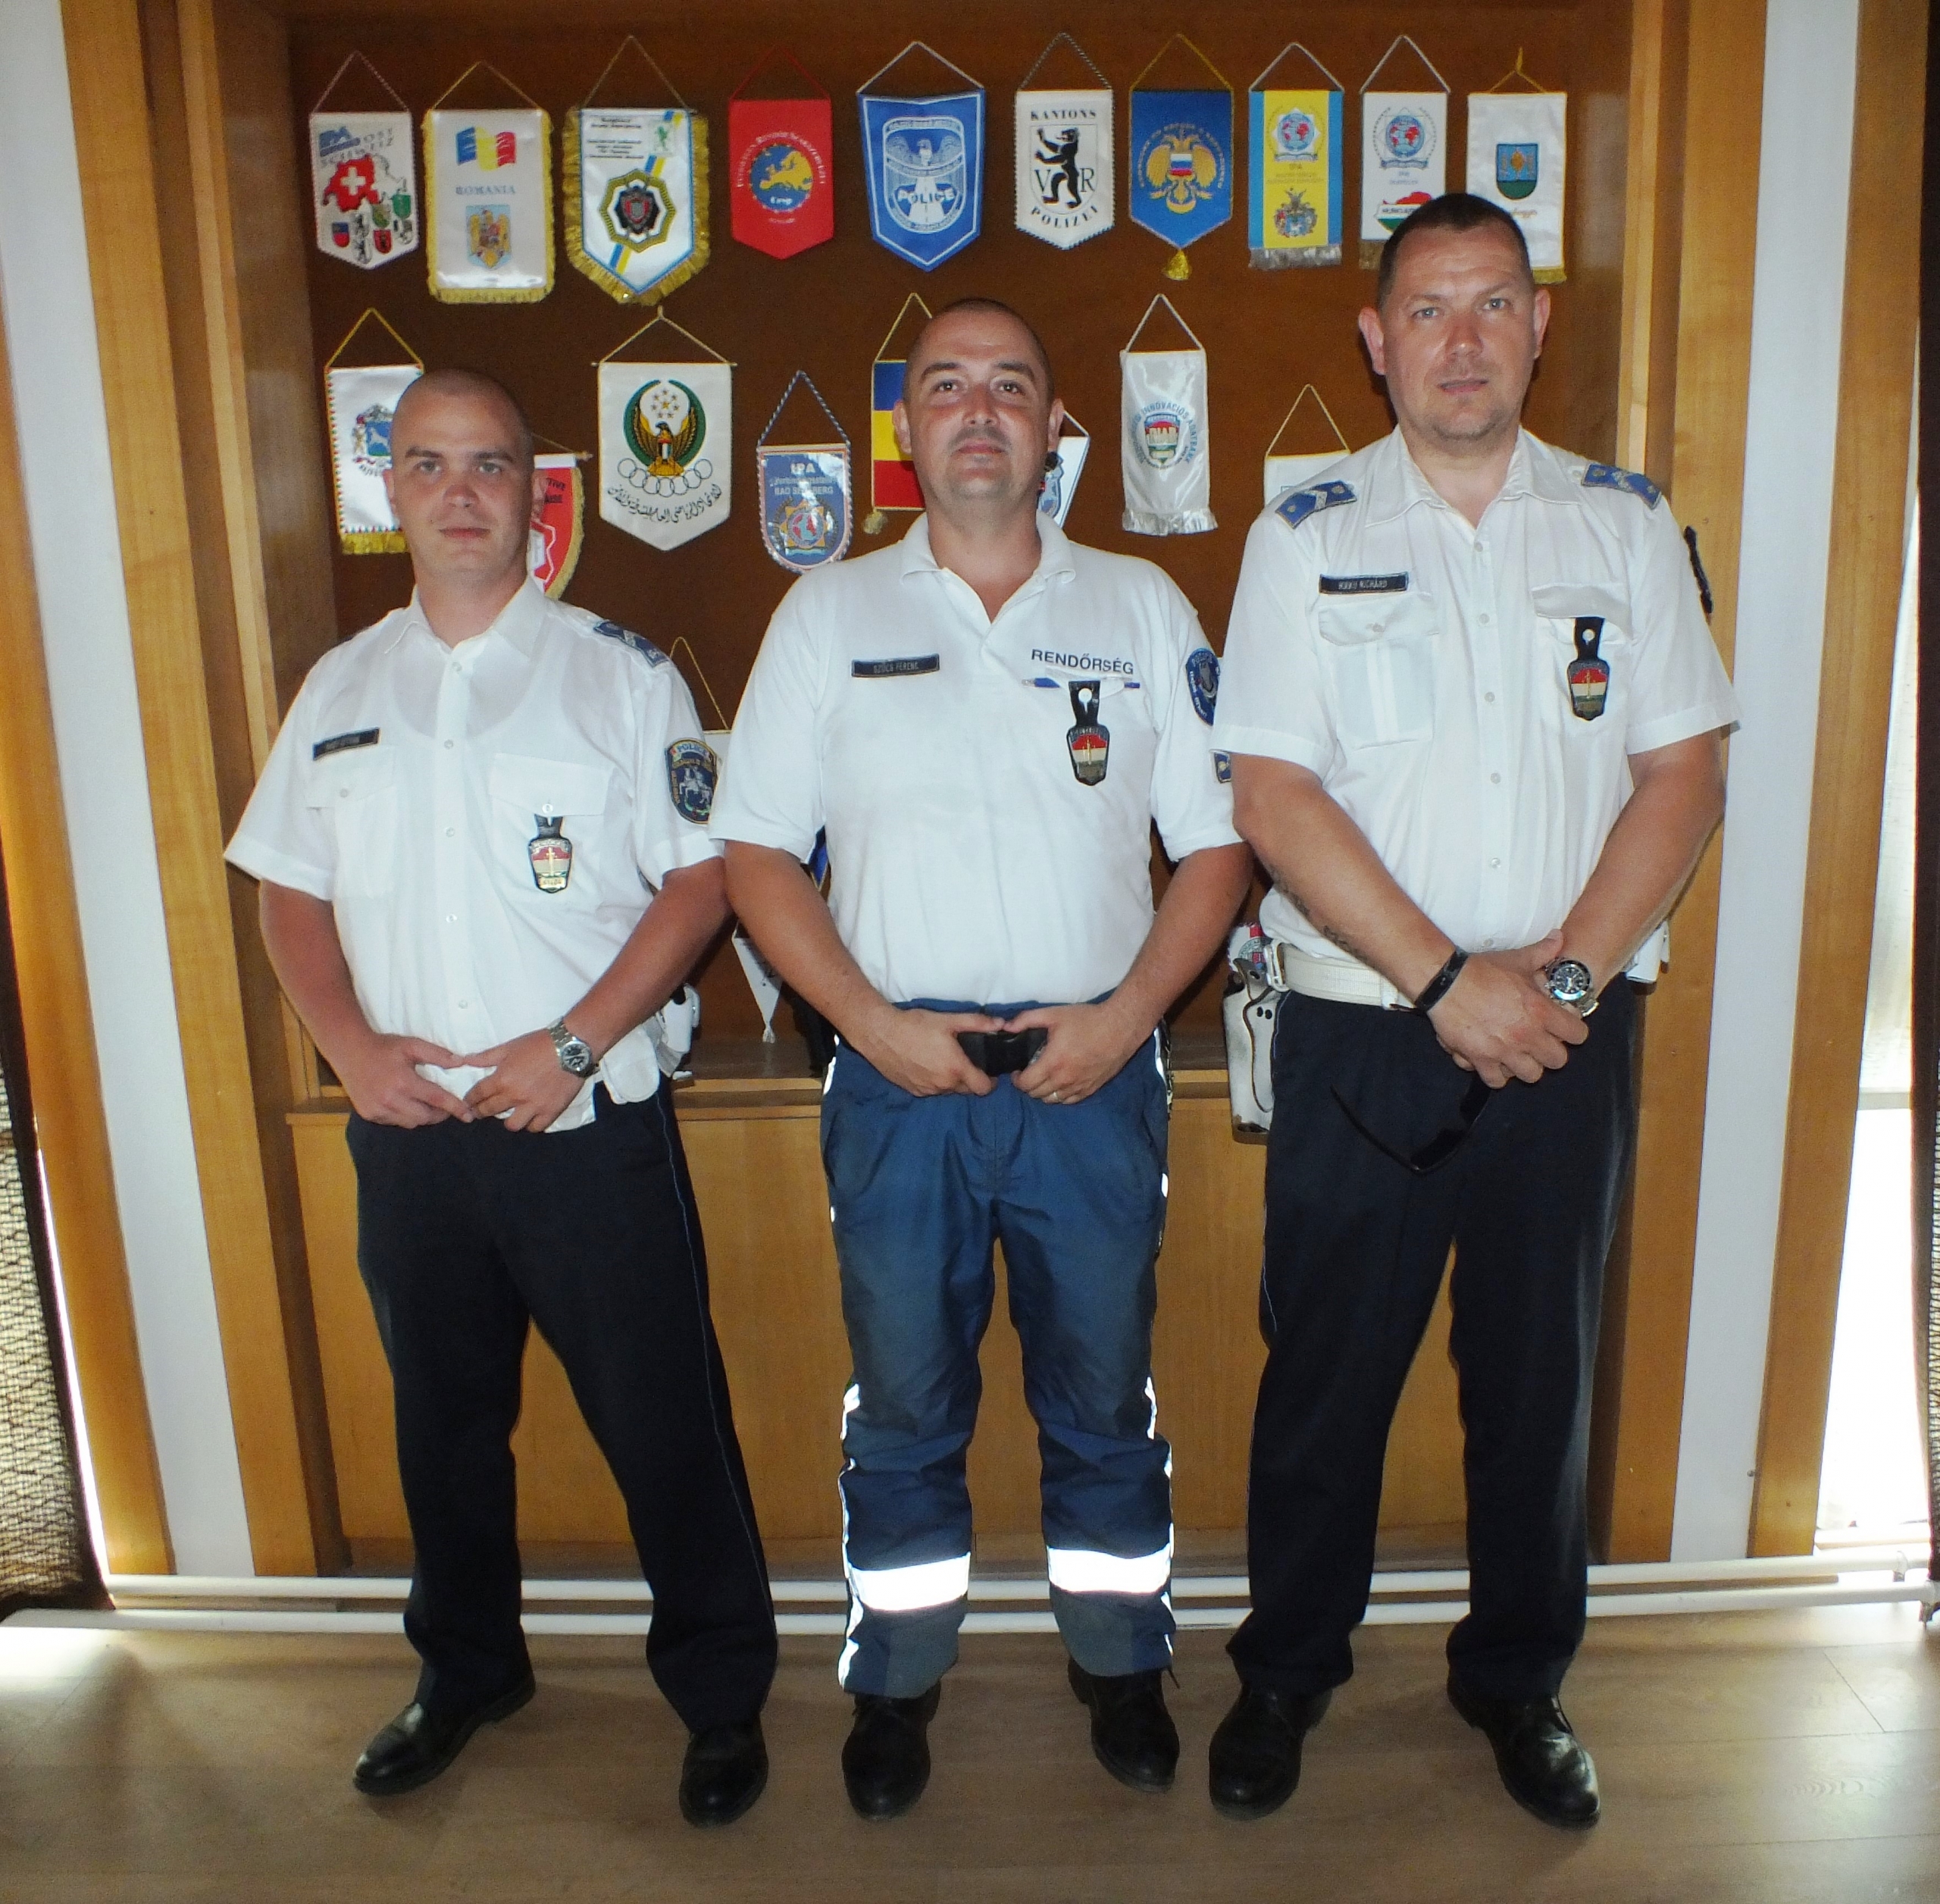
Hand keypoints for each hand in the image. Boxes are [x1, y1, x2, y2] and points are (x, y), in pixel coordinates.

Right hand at [334, 1033, 472, 1127]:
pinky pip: (394, 1122)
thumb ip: (437, 1054)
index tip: (468, 1115)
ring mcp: (377, 1110)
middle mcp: (390, 1099)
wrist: (349, 1051)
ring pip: (410, 1123)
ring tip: (424, 1104)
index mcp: (403, 1082)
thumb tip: (461, 1063)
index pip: (436, 1099)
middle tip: (444, 1106)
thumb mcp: (412, 1045)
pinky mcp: (369, 1114)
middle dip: (439, 1114)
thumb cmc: (384, 1047)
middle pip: (425, 1117)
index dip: (454, 1108)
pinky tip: (403, 1104)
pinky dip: (403, 1116)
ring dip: (421, 1116)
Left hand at [461, 1029, 587, 1131]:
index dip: (470, 1100)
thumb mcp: (510, 1046)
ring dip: (508, 1120)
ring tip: (510, 1115)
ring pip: (512, 1125)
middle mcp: (515, 1096)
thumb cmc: (539, 1043)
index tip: (468, 1103)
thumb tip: (465, 1061)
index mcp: (502, 1079)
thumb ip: (487, 1056)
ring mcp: (533, 1106)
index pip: (478, 1095)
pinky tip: (531, 1118)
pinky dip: (531, 1124)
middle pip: (490, 1111)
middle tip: (479, 1112)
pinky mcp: (551, 1111)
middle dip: (480, 1112)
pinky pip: (536, 1127)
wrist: (571, 1047)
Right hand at [848, 1004, 1003, 1096]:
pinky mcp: (913, 1091)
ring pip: (948, 1090)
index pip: (984, 1088)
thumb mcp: (948, 1020)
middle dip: (970, 1079)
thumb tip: (1001, 1024)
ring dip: (951, 1080)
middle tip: (965, 1060)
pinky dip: (935, 1081)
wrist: (880, 1034)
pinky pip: (932, 1090)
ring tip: (944, 1060)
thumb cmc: (915, 1025)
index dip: (991, 1081)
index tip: (988, 1071)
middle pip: (967, 1090)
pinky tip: (927, 1065)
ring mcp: (927, 1090)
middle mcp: (943, 1085)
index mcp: (955, 1069)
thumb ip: (977, 1023)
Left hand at [1008, 999, 1149, 1105]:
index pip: (1025, 1084)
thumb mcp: (1054, 1014)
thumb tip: (1006, 1027)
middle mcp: (1064, 1080)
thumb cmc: (1087, 1020)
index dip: (1017, 1080)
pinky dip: (1060, 1095)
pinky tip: (1060, 1083)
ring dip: (1043, 1092)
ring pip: (1052, 1100)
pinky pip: (1069, 1101)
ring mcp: (1078, 1087)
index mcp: (1052, 1063)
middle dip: (1028, 1085)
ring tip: (1044, 1078)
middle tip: (1029, 1073)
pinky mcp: (1091, 1089)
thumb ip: (1026, 1020)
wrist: (1120, 1028)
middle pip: (1036, 1095)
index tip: (1018, 1071)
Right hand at [1426, 933, 1587, 1088]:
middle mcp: (1527, 1036)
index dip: (1573, 1031)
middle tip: (1540, 1042)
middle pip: (1558, 1061)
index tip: (1563, 1027)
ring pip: (1532, 1076)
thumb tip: (1560, 937)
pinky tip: (1494, 1062)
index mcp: (1541, 1012)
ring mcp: (1504, 1052)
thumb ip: (1543, 952)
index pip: (1578, 1035)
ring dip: (1526, 1066)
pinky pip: (1497, 1081)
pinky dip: (1497, 1074)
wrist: (1446, 982)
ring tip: (1518, 1055)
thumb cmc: (1483, 971)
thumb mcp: (1517, 959)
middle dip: (1551, 1052)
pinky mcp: (1481, 1060)